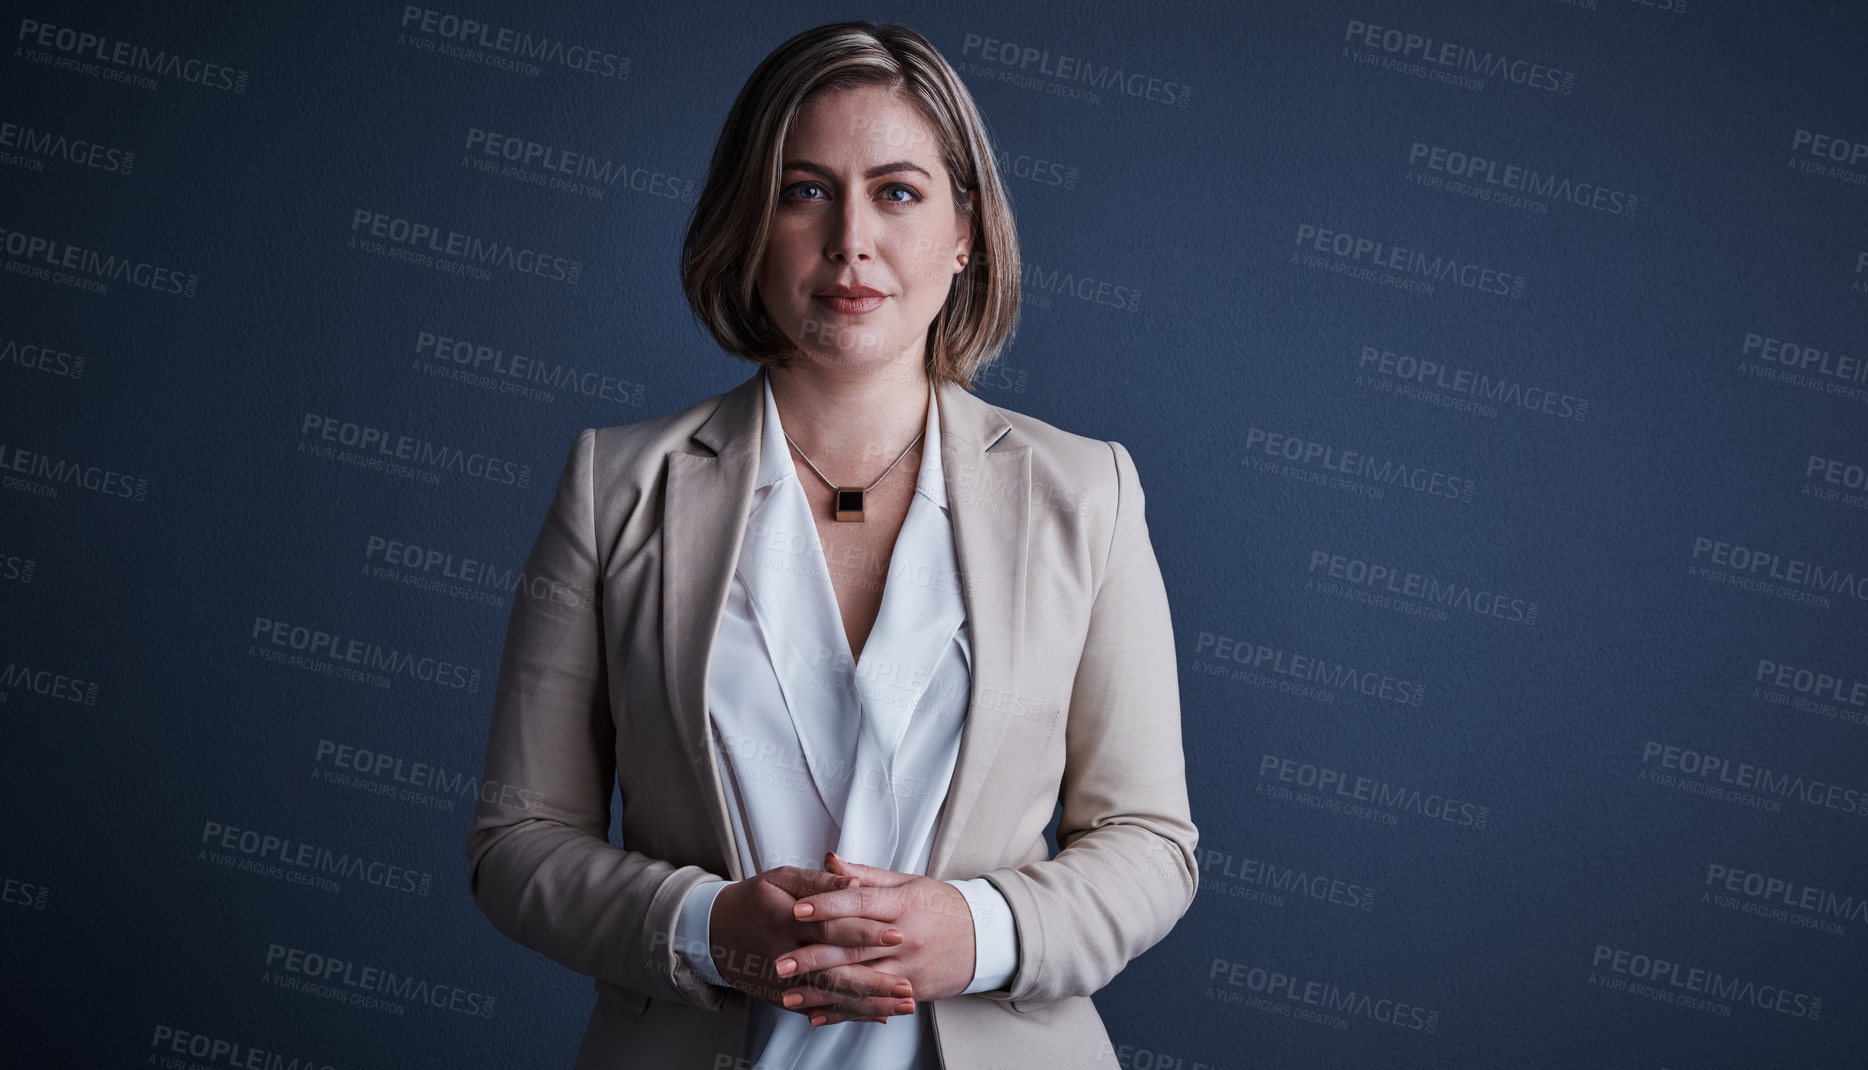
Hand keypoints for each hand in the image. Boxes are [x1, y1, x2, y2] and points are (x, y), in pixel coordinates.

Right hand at [708, 865, 917, 1024]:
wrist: (716, 932)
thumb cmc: (755, 900)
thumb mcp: (781, 879)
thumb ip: (819, 883)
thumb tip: (853, 882)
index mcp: (783, 919)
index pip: (829, 927)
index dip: (864, 932)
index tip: (896, 934)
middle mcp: (781, 955)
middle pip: (833, 971)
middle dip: (873, 980)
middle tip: (907, 983)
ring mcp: (781, 983)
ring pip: (831, 997)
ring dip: (869, 1003)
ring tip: (902, 1004)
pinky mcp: (783, 998)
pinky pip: (821, 1008)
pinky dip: (851, 1014)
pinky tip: (879, 1015)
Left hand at [776, 852, 976, 1020]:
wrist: (985, 939)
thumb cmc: (941, 906)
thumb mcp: (908, 883)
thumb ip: (865, 876)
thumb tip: (829, 861)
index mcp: (903, 904)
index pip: (859, 904)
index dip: (826, 906)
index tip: (796, 910)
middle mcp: (905, 937)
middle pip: (854, 947)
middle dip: (813, 956)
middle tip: (780, 962)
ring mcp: (909, 968)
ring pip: (859, 981)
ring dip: (821, 991)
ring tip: (789, 995)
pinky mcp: (913, 991)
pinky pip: (873, 1002)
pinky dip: (844, 1011)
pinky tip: (817, 1014)